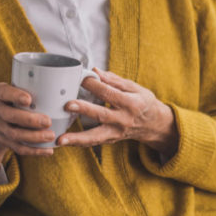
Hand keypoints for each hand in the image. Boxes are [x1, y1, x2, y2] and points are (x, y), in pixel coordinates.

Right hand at [0, 82, 55, 180]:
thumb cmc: (13, 99)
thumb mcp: (13, 89)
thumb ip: (30, 86)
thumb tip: (63, 83)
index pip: (3, 93)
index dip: (15, 96)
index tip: (29, 99)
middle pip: (9, 116)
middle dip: (29, 120)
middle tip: (48, 121)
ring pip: (14, 134)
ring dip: (34, 137)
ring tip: (51, 135)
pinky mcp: (5, 142)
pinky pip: (19, 148)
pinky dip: (34, 150)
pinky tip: (48, 150)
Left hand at [57, 69, 178, 157]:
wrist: (155, 125)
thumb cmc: (143, 102)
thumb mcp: (135, 88)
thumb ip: (114, 80)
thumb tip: (95, 71)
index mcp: (131, 103)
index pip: (109, 93)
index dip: (94, 85)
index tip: (80, 78)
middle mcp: (124, 119)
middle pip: (102, 115)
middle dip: (84, 110)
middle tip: (68, 105)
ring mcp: (117, 132)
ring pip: (96, 136)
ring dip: (77, 138)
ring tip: (61, 139)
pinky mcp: (111, 140)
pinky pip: (93, 143)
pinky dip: (79, 143)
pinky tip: (64, 142)